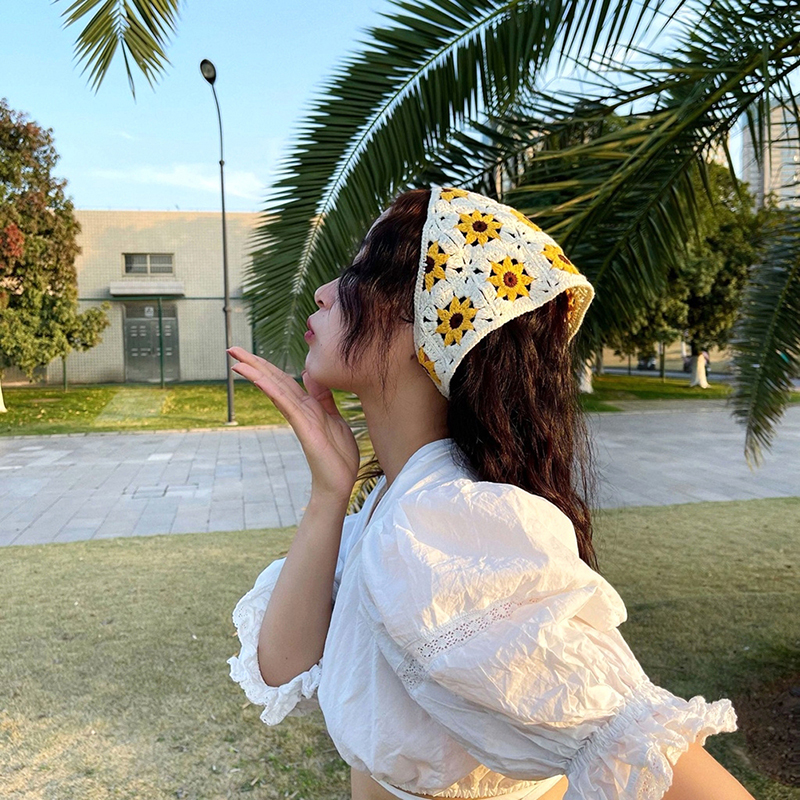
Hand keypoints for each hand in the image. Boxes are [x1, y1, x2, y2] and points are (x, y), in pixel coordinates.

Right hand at [227, 347, 359, 500]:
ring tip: (236, 361)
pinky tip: (259, 379)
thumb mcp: (334, 418)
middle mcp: (299, 410)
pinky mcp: (304, 428)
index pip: (283, 380)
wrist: (340, 482)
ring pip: (275, 390)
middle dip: (253, 364)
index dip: (267, 365)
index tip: (249, 353)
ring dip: (256, 374)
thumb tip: (309, 376)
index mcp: (307, 406)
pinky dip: (272, 391)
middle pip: (273, 381)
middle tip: (231, 349)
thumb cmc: (338, 455)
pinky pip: (286, 405)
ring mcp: (299, 419)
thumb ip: (323, 397)